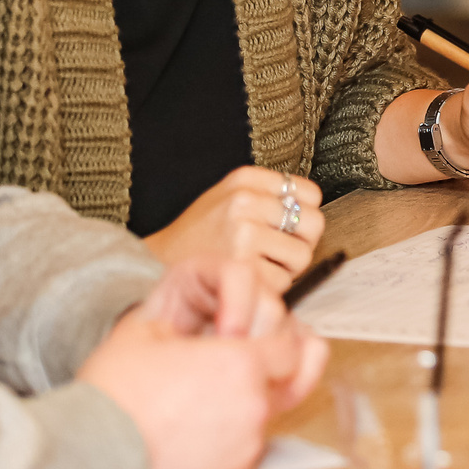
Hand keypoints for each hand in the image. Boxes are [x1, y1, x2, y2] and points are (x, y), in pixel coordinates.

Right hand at [77, 258, 329, 468]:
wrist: (87, 458)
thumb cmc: (114, 391)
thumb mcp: (148, 331)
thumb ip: (200, 318)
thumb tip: (221, 317)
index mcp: (240, 363)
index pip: (293, 346)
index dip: (272, 341)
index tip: (243, 343)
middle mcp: (254, 406)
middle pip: (285, 382)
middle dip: (265, 373)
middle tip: (224, 371)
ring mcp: (245, 448)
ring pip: (264, 419)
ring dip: (242, 408)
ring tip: (196, 405)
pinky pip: (243, 452)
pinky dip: (227, 442)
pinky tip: (191, 435)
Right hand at [142, 166, 325, 288]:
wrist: (154, 265)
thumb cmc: (198, 236)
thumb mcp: (227, 198)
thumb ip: (268, 197)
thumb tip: (313, 210)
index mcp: (244, 180)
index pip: (310, 194)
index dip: (304, 215)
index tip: (286, 227)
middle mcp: (244, 201)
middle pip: (314, 223)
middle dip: (301, 243)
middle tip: (277, 252)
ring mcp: (243, 233)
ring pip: (302, 256)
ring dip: (286, 269)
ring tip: (258, 266)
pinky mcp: (242, 267)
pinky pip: (283, 282)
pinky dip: (270, 288)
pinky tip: (247, 281)